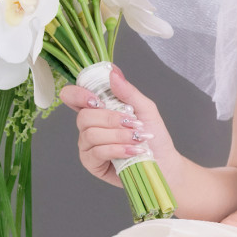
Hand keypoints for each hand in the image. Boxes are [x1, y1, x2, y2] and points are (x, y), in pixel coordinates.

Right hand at [58, 65, 171, 187]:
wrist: (164, 163)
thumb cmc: (154, 136)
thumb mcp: (145, 109)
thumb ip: (128, 91)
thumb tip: (112, 72)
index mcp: (97, 109)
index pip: (72, 96)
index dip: (78, 95)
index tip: (97, 100)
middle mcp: (88, 126)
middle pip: (84, 116)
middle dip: (112, 119)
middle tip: (134, 124)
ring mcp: (88, 145)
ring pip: (92, 134)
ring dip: (119, 136)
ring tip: (138, 139)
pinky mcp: (92, 163)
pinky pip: (98, 152)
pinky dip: (118, 149)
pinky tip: (133, 151)